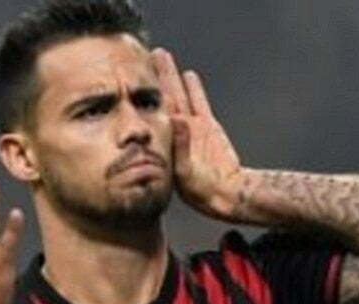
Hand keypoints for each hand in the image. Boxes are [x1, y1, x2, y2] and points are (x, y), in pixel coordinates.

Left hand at [153, 49, 243, 220]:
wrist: (226, 193)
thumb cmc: (203, 190)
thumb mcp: (187, 171)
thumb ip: (182, 145)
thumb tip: (176, 119)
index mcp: (166, 141)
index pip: (151, 111)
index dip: (141, 93)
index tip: (132, 75)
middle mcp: (176, 132)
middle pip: (163, 97)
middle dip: (155, 76)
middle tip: (146, 54)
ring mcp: (193, 128)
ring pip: (180, 95)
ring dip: (171, 76)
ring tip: (162, 56)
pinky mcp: (209, 128)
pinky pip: (199, 102)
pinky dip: (194, 89)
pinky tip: (188, 74)